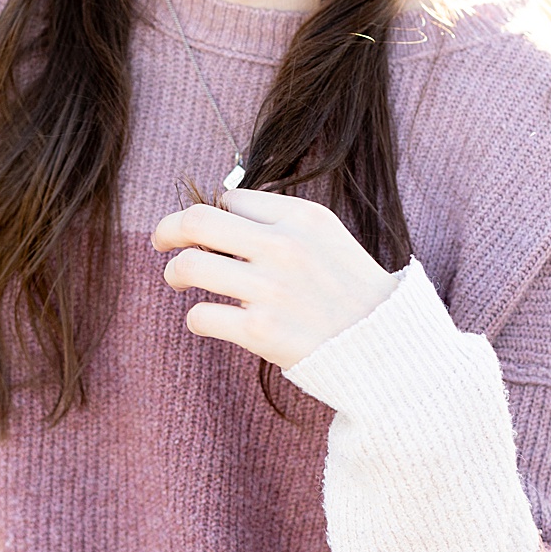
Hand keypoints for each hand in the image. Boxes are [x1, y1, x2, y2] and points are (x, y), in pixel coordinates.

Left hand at [153, 187, 397, 369]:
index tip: (215, 232)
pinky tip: (207, 319)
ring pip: (189, 265)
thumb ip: (281, 223)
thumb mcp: (328, 239)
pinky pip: (200, 314)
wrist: (389, 352)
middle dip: (168, 229)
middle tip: (162, 241)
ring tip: (179, 279)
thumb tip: (221, 211)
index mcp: (302, 217)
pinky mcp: (260, 331)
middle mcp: (284, 247)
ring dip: (175, 272)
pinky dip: (196, 317)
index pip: (231, 199)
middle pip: (195, 220)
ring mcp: (270, 289)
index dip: (217, 214)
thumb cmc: (352, 293)